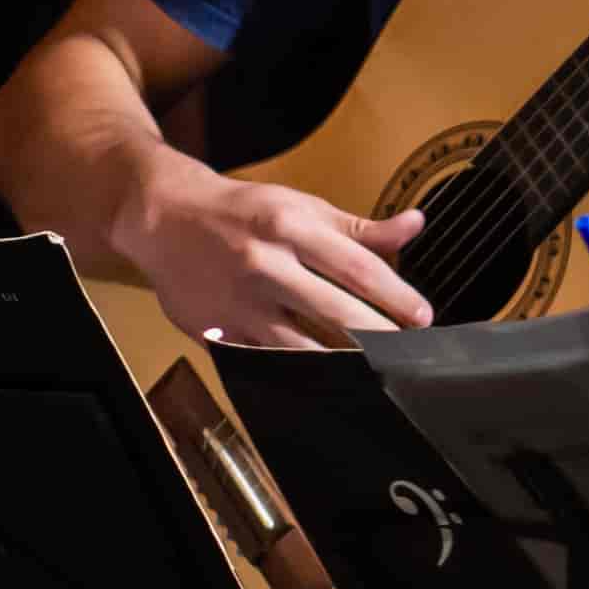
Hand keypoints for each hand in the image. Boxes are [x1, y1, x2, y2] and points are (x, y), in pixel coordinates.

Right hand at [117, 156, 429, 347]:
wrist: (164, 216)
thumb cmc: (245, 211)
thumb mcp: (303, 206)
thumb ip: (360, 227)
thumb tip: (415, 224)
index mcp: (290, 227)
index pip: (357, 267)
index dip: (396, 295)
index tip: (423, 317)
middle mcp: (264, 264)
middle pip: (334, 310)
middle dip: (379, 336)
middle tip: (410, 353)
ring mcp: (237, 302)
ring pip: (299, 344)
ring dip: (341, 362)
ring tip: (375, 372)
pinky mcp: (215, 330)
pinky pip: (264, 359)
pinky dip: (295, 372)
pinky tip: (325, 382)